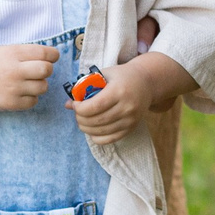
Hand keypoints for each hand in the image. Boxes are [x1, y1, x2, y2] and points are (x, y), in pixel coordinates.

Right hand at [0, 43, 58, 112]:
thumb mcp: (7, 50)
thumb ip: (28, 52)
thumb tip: (53, 56)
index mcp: (14, 53)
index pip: (44, 53)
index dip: (53, 55)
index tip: (52, 58)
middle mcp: (14, 70)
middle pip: (46, 70)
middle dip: (47, 70)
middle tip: (40, 71)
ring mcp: (13, 88)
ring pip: (43, 87)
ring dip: (39, 84)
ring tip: (28, 82)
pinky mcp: (11, 103)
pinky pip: (34, 101)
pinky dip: (31, 97)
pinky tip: (21, 92)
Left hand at [72, 53, 193, 145]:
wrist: (147, 83)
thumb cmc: (122, 76)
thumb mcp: (104, 74)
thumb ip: (85, 87)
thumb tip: (67, 104)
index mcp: (119, 91)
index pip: (94, 106)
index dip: (79, 108)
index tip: (74, 104)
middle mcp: (127, 107)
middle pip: (96, 121)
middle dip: (80, 118)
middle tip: (76, 112)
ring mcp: (130, 120)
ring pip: (101, 132)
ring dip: (86, 128)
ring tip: (82, 120)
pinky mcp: (131, 128)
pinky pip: (109, 139)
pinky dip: (96, 137)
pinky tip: (91, 130)